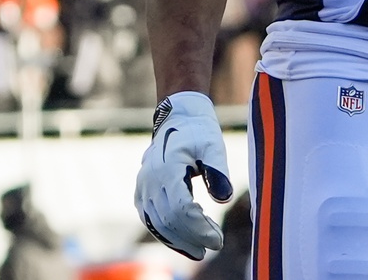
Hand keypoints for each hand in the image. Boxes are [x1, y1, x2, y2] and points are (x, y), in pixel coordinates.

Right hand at [134, 91, 233, 259]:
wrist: (177, 118)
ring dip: (178, 240)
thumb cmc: (199, 131)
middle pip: (169, 220)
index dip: (198, 228)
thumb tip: (225, 199)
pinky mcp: (143, 194)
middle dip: (192, 237)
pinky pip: (152, 220)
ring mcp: (143, 189)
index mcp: (166, 170)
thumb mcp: (213, 145)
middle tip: (215, 245)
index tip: (217, 239)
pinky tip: (186, 242)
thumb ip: (218, 171)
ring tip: (201, 250)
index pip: (181, 209)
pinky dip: (167, 234)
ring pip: (157, 224)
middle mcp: (150, 182)